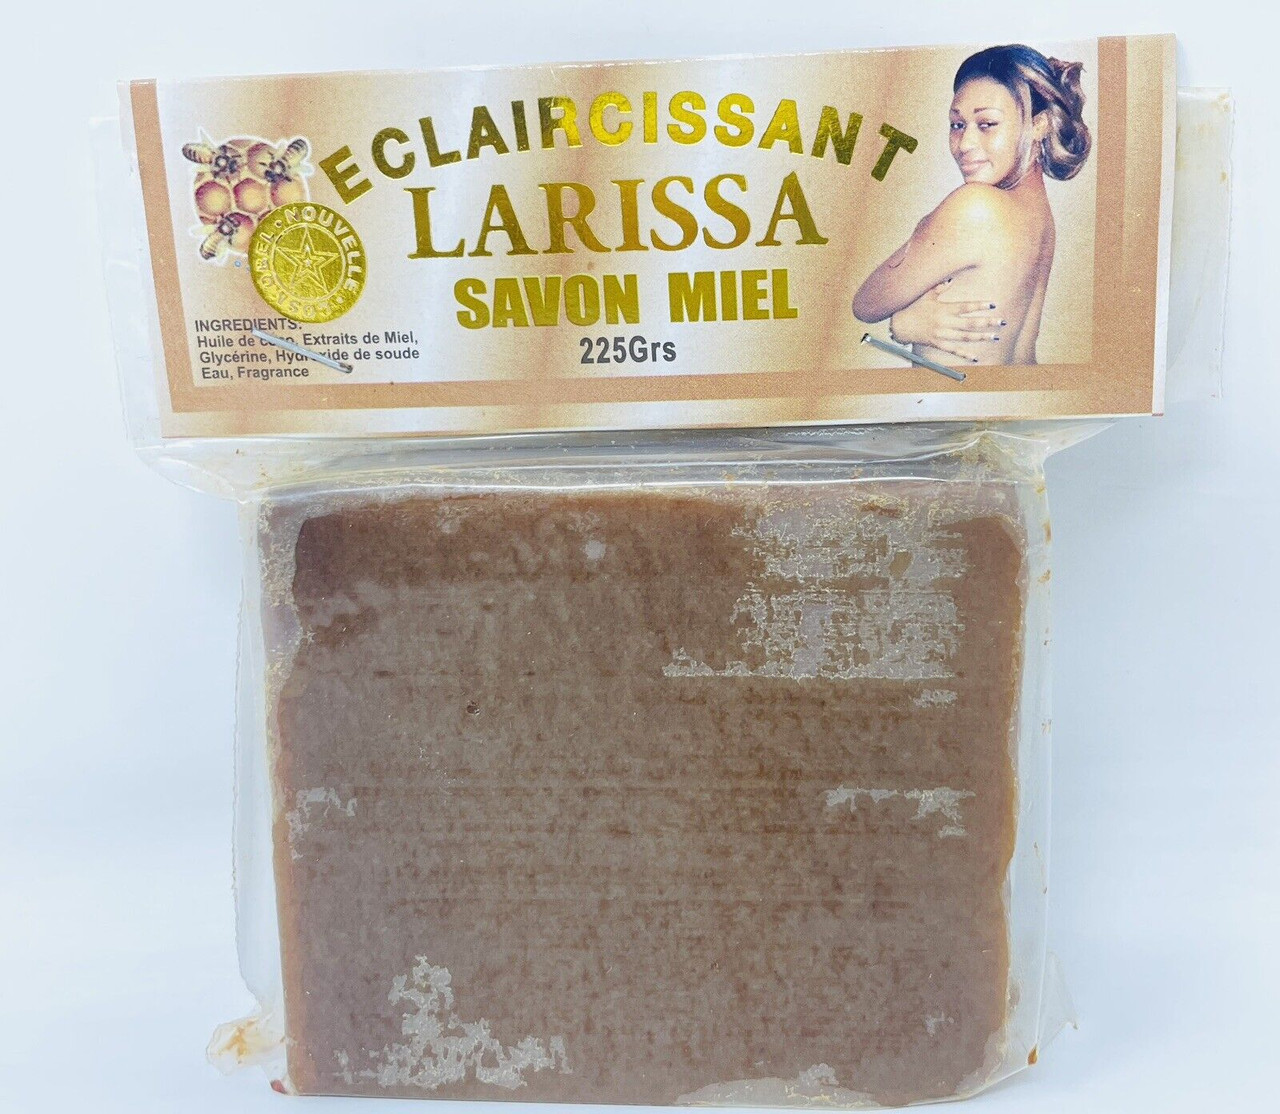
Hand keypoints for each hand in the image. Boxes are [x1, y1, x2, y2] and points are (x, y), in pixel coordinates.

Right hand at [888, 281, 1004, 363]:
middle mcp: (944, 323)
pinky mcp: (938, 344)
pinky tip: (976, 357)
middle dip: (987, 323)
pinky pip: (953, 350)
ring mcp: (942, 335)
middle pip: (969, 323)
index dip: (979, 306)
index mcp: (943, 309)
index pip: (965, 307)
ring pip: (965, 337)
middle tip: (1001, 322)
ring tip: (994, 336)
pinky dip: (965, 354)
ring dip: (981, 337)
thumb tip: (951, 279)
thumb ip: (939, 287)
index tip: (992, 304)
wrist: (900, 326)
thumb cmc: (914, 308)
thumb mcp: (926, 295)